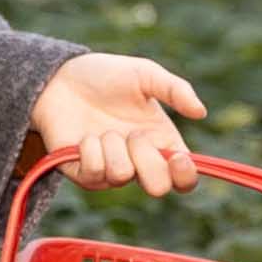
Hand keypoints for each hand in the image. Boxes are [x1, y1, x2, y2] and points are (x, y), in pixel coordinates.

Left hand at [35, 49, 201, 194]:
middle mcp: (139, 163)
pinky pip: (94, 173)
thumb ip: (174, 89)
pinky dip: (90, 150)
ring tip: (103, 128)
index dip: (186, 176)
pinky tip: (85, 136)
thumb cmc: (106, 76)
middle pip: (158, 188)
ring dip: (114, 147)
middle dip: (148, 161)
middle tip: (134, 135)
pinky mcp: (83, 173)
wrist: (60, 78)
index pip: (183, 179)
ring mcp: (110, 171)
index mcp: (161, 143)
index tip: (177, 156)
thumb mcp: (145, 74)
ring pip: (123, 176)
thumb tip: (201, 112)